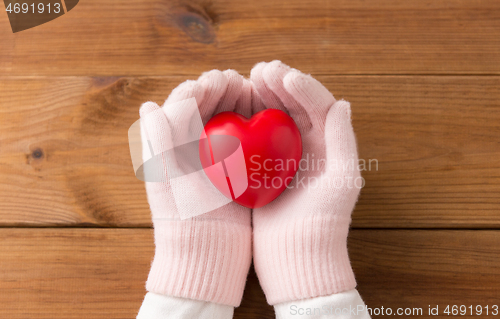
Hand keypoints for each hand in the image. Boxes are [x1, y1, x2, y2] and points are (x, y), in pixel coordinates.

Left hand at [138, 69, 251, 306]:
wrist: (206, 258)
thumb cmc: (183, 221)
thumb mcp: (168, 181)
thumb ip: (158, 142)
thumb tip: (147, 105)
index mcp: (170, 146)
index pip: (184, 104)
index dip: (204, 86)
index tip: (226, 79)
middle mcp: (190, 150)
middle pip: (207, 108)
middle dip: (224, 89)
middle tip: (244, 84)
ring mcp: (213, 160)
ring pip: (227, 120)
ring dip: (240, 103)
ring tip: (256, 95)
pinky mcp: (234, 173)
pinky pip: (244, 141)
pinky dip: (254, 126)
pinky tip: (267, 120)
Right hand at [250, 61, 361, 304]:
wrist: (298, 256)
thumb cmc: (324, 222)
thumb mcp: (342, 181)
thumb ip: (342, 141)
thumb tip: (342, 102)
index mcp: (327, 146)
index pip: (317, 106)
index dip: (302, 86)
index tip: (284, 76)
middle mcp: (305, 148)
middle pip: (292, 107)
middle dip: (278, 84)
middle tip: (260, 70)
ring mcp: (280, 158)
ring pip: (269, 118)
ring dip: (259, 97)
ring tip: (246, 80)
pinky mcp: (260, 170)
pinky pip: (251, 139)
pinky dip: (242, 121)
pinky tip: (232, 110)